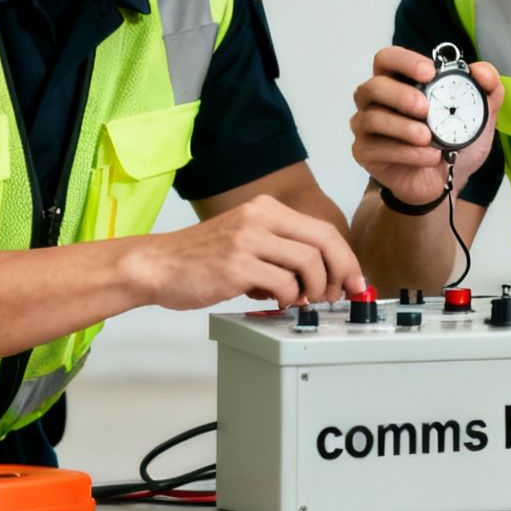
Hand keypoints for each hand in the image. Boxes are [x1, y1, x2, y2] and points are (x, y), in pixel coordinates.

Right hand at [131, 194, 364, 309]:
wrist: (156, 265)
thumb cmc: (201, 259)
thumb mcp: (246, 240)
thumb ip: (280, 251)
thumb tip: (321, 277)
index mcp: (265, 209)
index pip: (323, 229)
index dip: (346, 257)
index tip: (353, 279)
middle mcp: (260, 218)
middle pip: (324, 242)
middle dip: (341, 272)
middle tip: (339, 294)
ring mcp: (249, 240)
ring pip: (308, 262)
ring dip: (314, 289)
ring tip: (301, 300)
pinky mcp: (237, 265)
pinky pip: (283, 283)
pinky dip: (288, 297)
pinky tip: (276, 301)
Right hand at [350, 45, 502, 206]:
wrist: (447, 180)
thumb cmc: (454, 140)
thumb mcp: (480, 114)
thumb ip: (488, 88)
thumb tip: (481, 72)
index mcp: (399, 81)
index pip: (388, 59)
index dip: (404, 61)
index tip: (429, 72)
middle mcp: (377, 100)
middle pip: (373, 86)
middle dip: (400, 95)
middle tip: (426, 108)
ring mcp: (367, 126)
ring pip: (371, 118)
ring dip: (402, 127)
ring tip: (428, 138)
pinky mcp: (365, 152)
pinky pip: (377, 148)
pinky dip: (406, 152)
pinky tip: (429, 157)